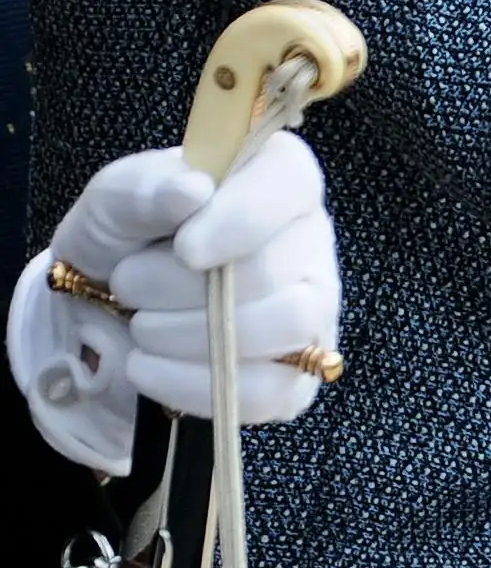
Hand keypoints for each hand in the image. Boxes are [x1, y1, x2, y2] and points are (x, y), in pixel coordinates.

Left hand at [7, 136, 340, 474]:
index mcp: (274, 178)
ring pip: (288, 325)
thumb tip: (193, 190)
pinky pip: (270, 389)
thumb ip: (144, 189)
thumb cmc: (121, 241)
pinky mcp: (296, 374)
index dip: (241, 218)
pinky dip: (193, 385)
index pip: (291, 184)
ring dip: (192, 335)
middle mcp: (307, 239)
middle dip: (182, 290)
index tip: (184, 248)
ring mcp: (311, 309)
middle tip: (128, 287)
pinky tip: (149, 368)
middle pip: (277, 268)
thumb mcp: (111, 203)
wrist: (102, 313)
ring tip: (141, 326)